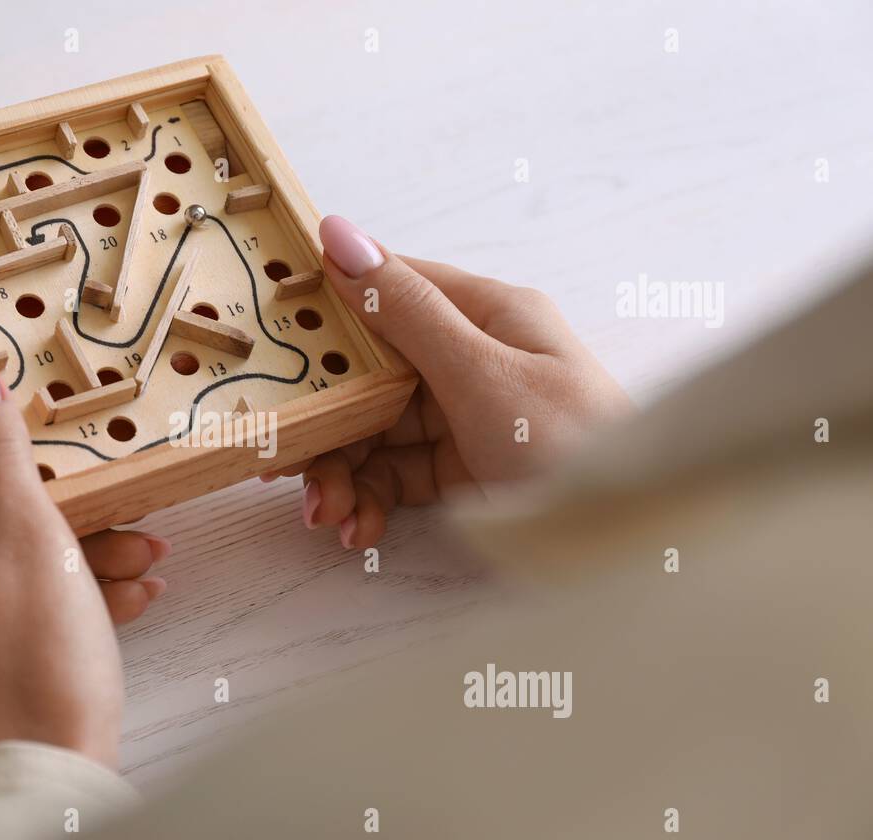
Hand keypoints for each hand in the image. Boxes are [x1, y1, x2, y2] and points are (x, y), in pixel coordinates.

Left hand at [0, 344, 168, 776]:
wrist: (31, 801)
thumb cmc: (32, 672)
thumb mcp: (27, 539)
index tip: (22, 403)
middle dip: (50, 494)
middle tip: (113, 494)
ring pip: (0, 560)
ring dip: (74, 547)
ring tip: (145, 556)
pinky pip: (10, 611)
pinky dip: (65, 596)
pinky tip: (131, 601)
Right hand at [267, 215, 633, 547]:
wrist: (635, 541)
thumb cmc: (573, 446)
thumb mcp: (481, 376)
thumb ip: (404, 312)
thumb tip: (336, 232)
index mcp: (486, 314)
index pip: (389, 289)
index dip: (327, 310)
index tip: (270, 341)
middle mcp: (474, 357)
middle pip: (373, 373)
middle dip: (329, 421)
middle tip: (286, 465)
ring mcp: (469, 415)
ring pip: (377, 430)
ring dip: (344, 474)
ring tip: (329, 518)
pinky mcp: (466, 468)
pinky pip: (399, 475)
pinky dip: (371, 501)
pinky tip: (358, 530)